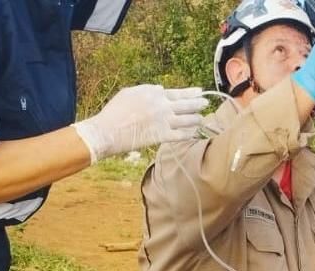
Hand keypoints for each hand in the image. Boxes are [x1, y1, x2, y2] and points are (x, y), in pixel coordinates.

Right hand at [74, 85, 206, 162]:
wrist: (108, 130)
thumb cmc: (115, 111)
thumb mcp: (130, 93)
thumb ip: (147, 91)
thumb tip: (160, 90)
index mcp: (154, 93)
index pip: (177, 92)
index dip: (190, 93)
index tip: (198, 92)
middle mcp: (162, 106)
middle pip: (186, 104)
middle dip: (198, 103)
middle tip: (206, 102)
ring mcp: (164, 121)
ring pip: (187, 120)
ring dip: (196, 119)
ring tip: (202, 118)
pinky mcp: (162, 136)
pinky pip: (181, 135)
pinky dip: (189, 134)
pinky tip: (195, 133)